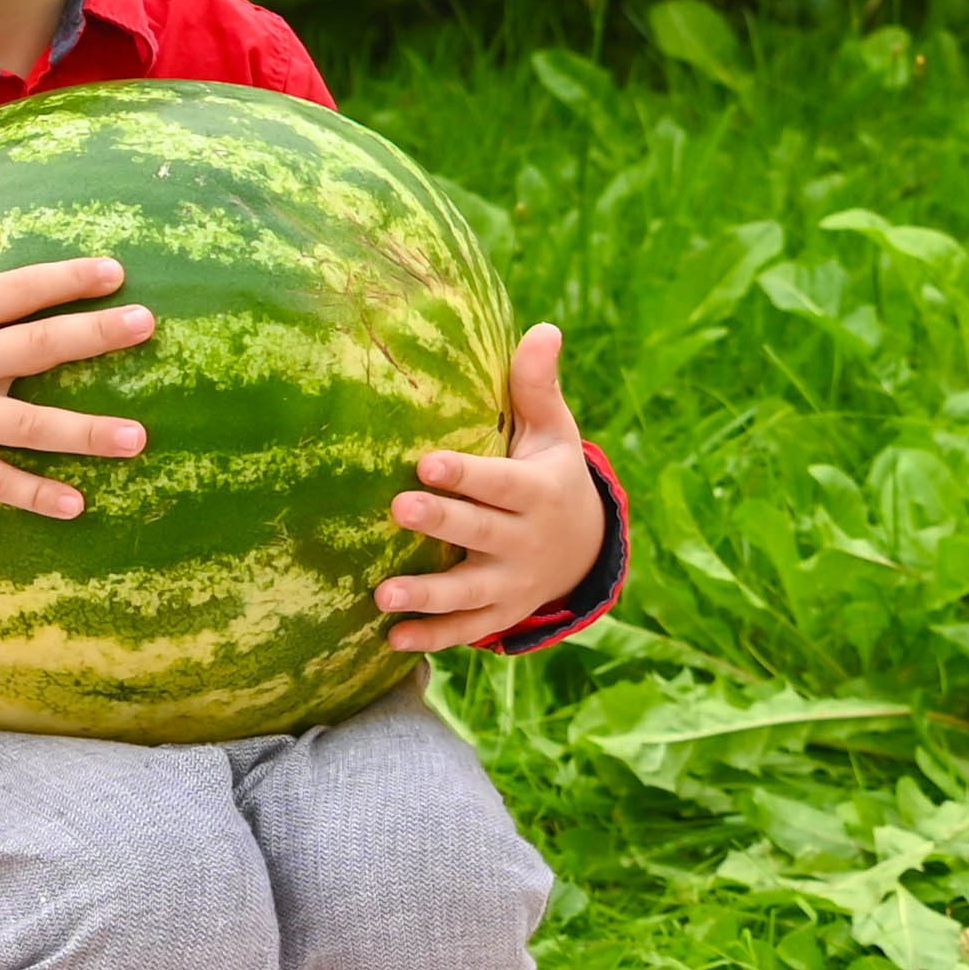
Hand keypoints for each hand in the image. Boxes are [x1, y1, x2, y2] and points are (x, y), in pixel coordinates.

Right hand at [0, 197, 151, 519]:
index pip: (17, 290)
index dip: (67, 279)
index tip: (116, 272)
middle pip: (37, 347)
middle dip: (96, 336)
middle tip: (147, 325)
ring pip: (28, 424)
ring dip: (85, 433)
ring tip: (138, 438)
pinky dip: (33, 494)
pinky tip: (77, 504)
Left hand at [376, 323, 605, 652]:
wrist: (587, 549)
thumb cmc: (551, 474)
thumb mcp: (553, 434)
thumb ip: (537, 388)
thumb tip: (543, 329)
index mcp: (539, 492)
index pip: (501, 483)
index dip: (467, 474)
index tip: (426, 462)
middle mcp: (526, 541)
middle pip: (481, 533)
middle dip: (441, 523)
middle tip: (398, 508)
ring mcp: (513, 583)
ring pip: (469, 592)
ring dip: (427, 595)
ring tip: (381, 594)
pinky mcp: (500, 613)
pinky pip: (467, 631)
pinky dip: (433, 638)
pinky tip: (391, 640)